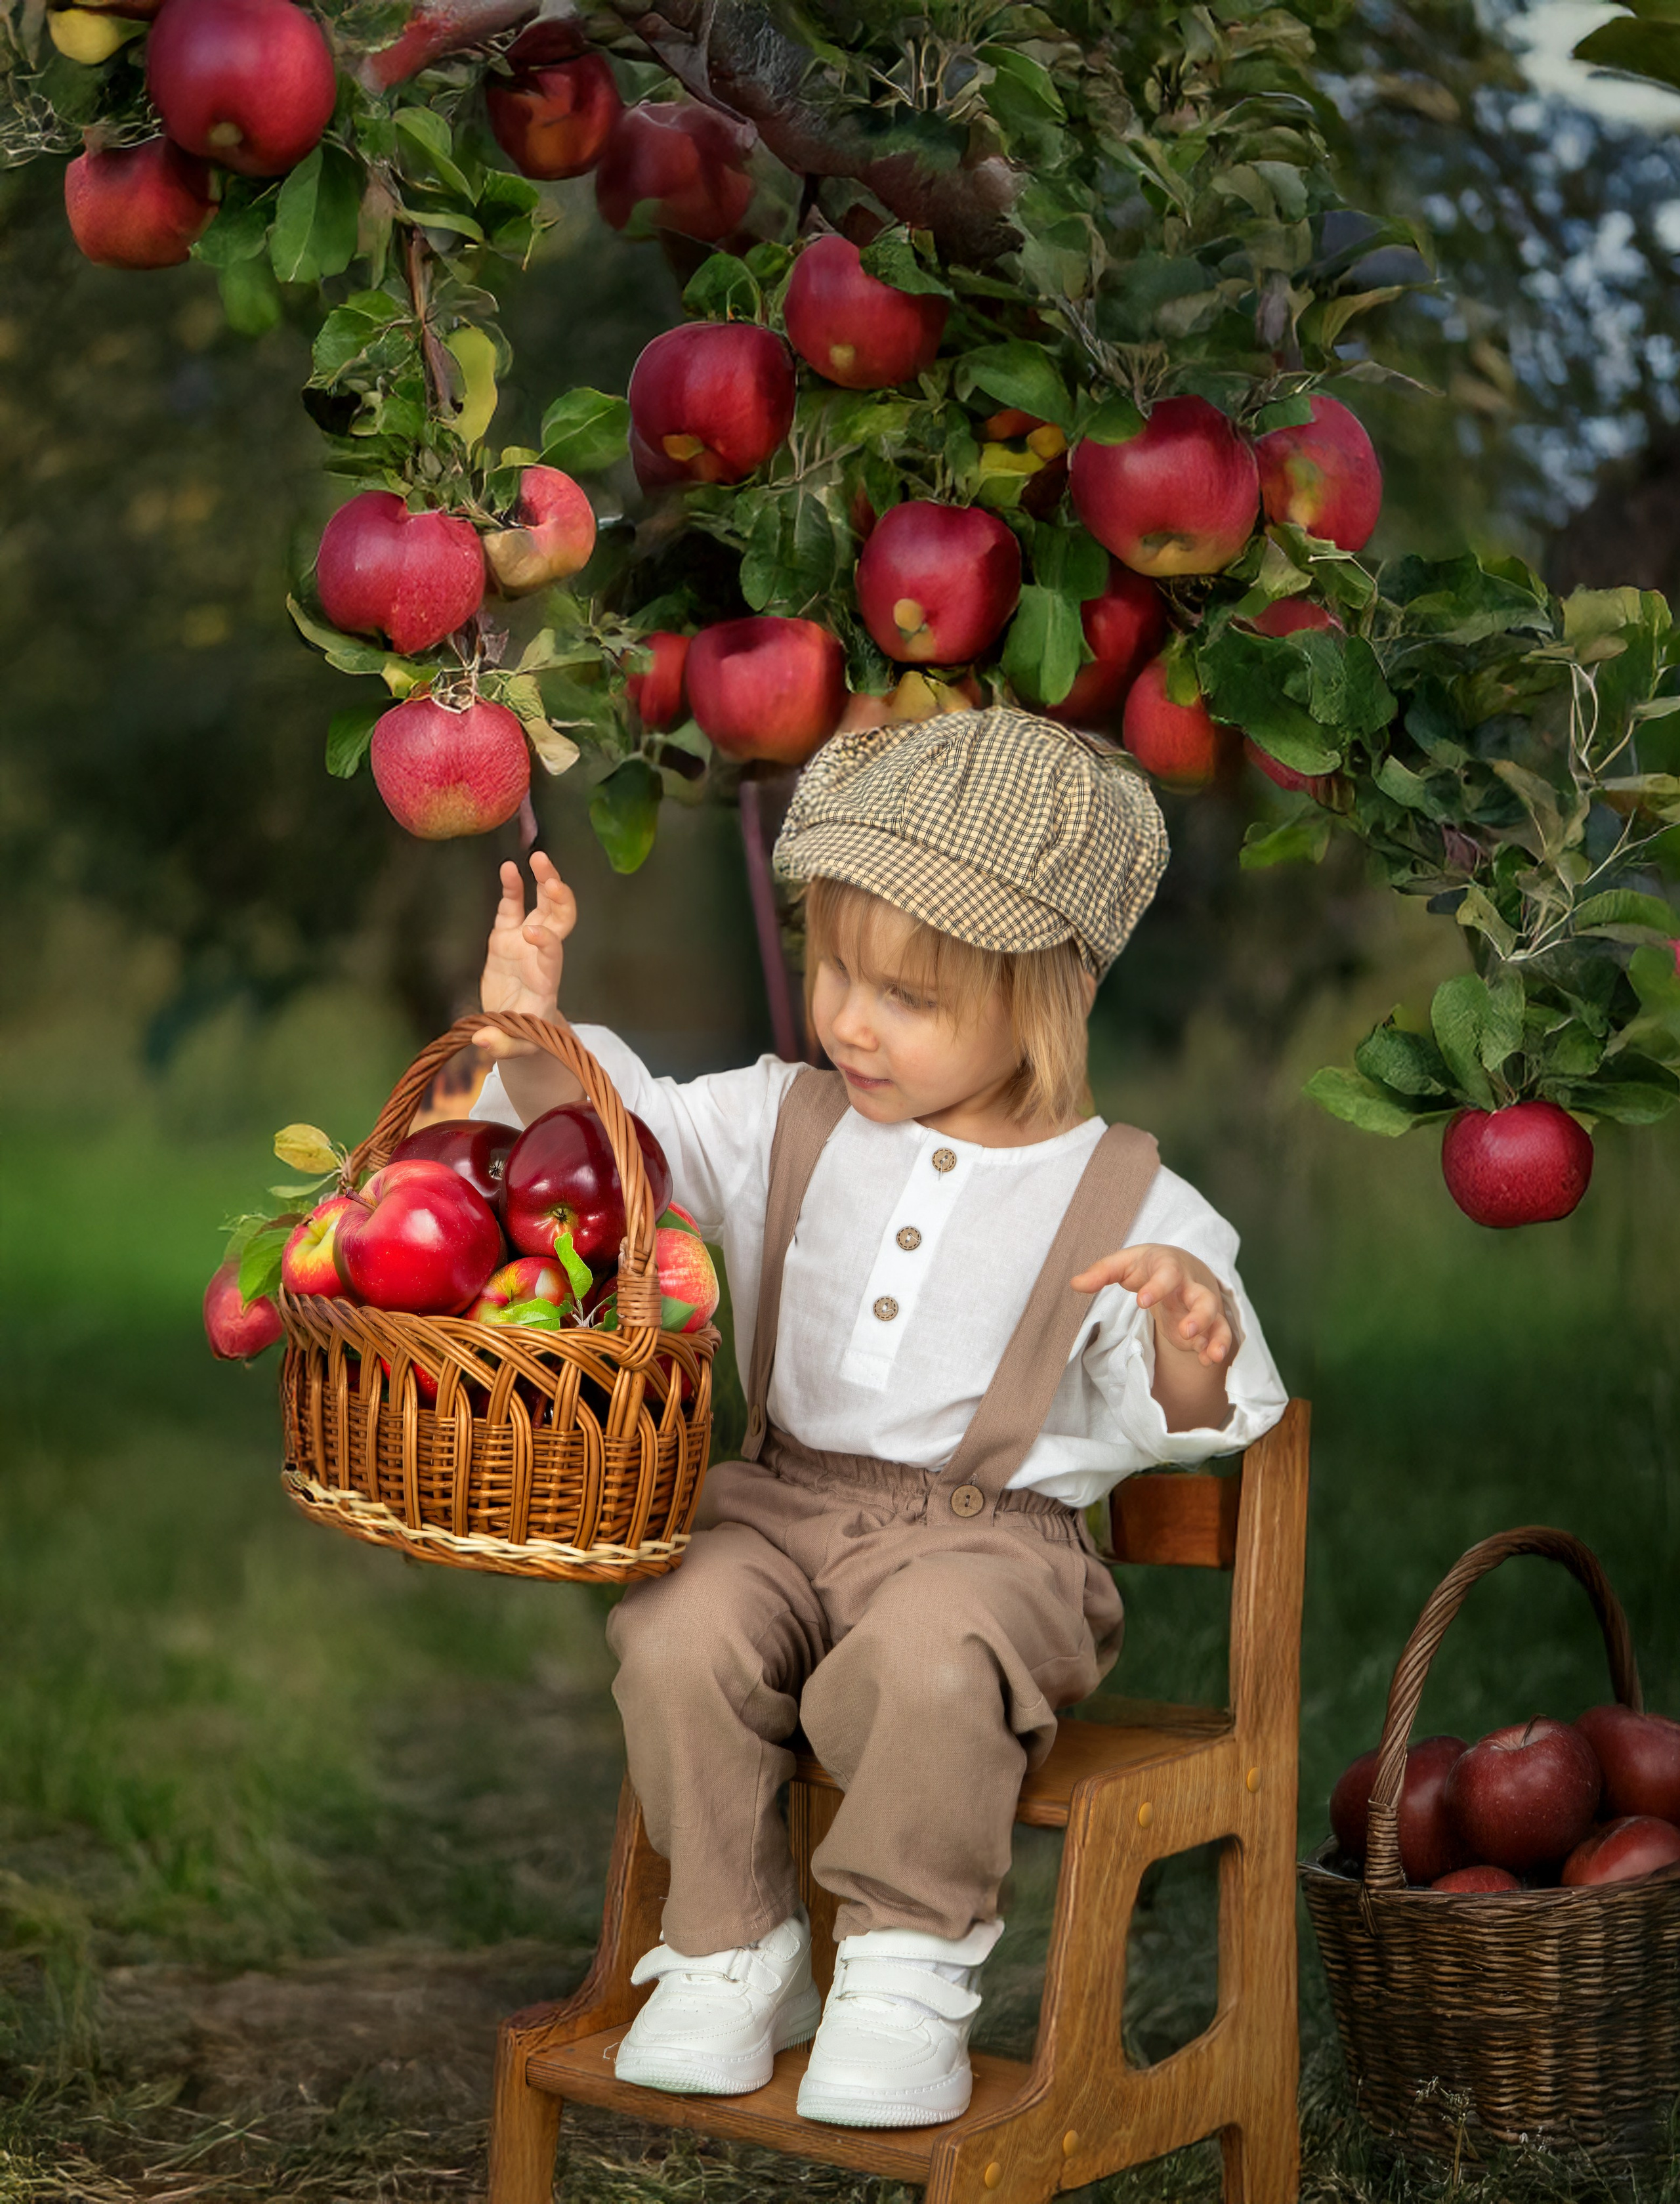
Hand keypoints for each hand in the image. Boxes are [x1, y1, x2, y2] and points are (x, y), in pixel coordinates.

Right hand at [474, 850, 575, 1061]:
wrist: (517, 1027)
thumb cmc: (522, 1036)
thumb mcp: (515, 1047)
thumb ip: (500, 1044)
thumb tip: (480, 1041)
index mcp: (546, 979)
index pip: (553, 954)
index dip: (546, 942)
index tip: (531, 934)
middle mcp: (541, 954)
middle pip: (560, 920)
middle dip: (560, 899)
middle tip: (551, 880)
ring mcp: (526, 941)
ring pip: (543, 905)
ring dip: (545, 881)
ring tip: (539, 858)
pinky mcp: (507, 937)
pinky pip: (513, 907)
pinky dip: (513, 888)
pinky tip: (508, 867)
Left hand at [1071, 1243, 1233, 1368]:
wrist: (1181, 1267)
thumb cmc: (1148, 1265)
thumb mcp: (1124, 1263)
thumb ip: (1102, 1272)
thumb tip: (1075, 1284)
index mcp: (1169, 1267)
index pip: (1167, 1274)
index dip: (1157, 1287)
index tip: (1141, 1301)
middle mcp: (1191, 1287)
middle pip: (1204, 1298)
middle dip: (1200, 1315)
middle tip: (1185, 1330)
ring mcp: (1202, 1307)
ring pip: (1217, 1320)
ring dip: (1216, 1336)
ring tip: (1211, 1354)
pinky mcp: (1206, 1325)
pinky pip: (1219, 1336)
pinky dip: (1215, 1348)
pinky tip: (1208, 1360)